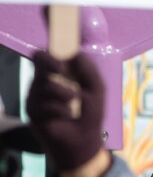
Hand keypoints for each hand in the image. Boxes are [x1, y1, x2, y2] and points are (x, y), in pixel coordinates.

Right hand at [25, 51, 105, 171]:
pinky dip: (59, 109)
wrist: (83, 141)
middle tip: (62, 69)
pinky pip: (43, 103)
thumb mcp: (96, 87)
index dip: (52, 40)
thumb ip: (87, 68)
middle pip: (38, 58)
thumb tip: (74, 51)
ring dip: (63, 92)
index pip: (52, 49)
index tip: (57, 35)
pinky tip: (66, 115)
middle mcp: (45, 78)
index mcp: (61, 70)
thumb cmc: (90, 112)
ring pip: (44, 83)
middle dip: (51, 61)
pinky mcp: (32, 110)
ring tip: (74, 102)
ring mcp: (36, 93)